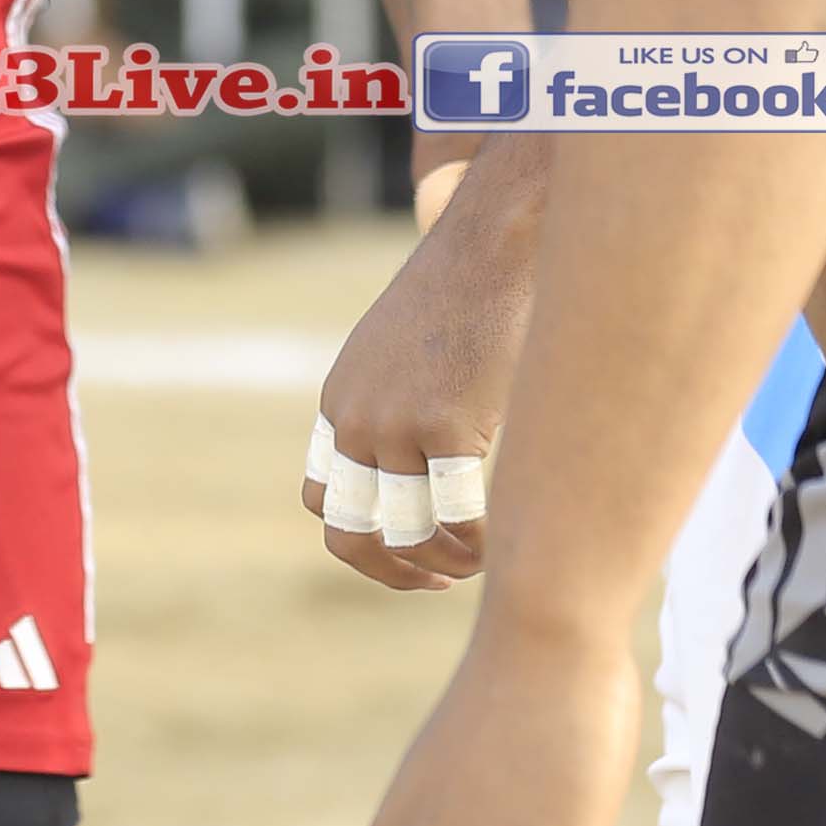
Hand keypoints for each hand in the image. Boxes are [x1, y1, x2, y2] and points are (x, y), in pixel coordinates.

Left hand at [304, 138, 536, 589]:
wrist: (494, 243)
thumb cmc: (468, 296)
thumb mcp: (405, 353)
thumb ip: (399, 406)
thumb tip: (423, 465)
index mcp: (341, 404)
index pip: (323, 499)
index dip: (365, 539)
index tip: (411, 550)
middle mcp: (356, 419)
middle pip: (348, 533)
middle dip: (392, 572)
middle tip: (438, 582)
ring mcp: (395, 424)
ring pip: (405, 534)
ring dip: (443, 566)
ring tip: (480, 564)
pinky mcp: (444, 424)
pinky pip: (455, 515)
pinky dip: (477, 546)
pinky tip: (502, 542)